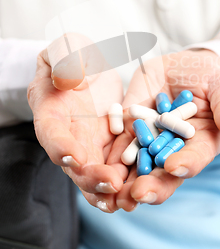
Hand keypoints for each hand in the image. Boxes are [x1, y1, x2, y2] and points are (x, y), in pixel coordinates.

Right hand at [28, 34, 127, 211]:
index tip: (74, 157)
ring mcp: (88, 146)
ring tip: (128, 200)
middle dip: (91, 177)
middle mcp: (67, 135)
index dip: (60, 145)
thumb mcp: (68, 48)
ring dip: (109, 190)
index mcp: (51, 111)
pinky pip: (115, 169)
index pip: (51, 131)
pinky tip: (138, 193)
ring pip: (95, 175)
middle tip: (112, 185)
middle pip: (75, 163)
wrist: (88, 69)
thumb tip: (70, 80)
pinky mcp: (108, 148)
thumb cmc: (73, 54)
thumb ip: (66, 59)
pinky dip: (125, 182)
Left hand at [107, 49, 219, 210]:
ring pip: (139, 165)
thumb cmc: (211, 78)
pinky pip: (120, 143)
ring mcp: (151, 141)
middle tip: (138, 193)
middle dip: (152, 184)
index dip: (187, 163)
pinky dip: (111, 156)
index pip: (196, 157)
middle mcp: (175, 149)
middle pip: (164, 173)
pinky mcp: (132, 128)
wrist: (185, 68)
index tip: (175, 166)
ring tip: (113, 190)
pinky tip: (99, 165)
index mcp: (202, 143)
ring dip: (126, 179)